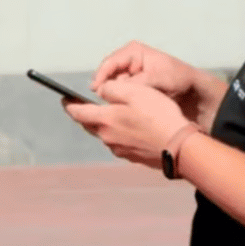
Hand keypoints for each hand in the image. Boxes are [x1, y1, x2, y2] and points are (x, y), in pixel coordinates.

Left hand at [63, 78, 192, 169]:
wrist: (180, 146)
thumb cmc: (159, 116)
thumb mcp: (135, 92)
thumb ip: (112, 89)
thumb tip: (100, 91)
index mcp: (105, 121)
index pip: (77, 113)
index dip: (69, 104)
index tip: (64, 99)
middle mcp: (107, 138)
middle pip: (89, 124)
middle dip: (85, 114)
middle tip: (85, 105)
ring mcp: (119, 149)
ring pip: (104, 133)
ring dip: (104, 124)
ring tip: (112, 113)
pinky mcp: (132, 156)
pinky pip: (119, 142)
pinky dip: (119, 133)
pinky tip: (131, 127)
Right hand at [91, 40, 197, 99]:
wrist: (190, 87)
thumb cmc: (178, 78)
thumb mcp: (157, 79)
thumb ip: (135, 83)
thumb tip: (114, 89)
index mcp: (133, 51)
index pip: (109, 63)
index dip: (101, 77)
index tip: (96, 91)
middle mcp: (127, 58)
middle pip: (107, 73)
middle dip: (106, 87)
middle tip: (105, 102)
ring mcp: (127, 70)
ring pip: (111, 83)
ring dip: (113, 93)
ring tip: (116, 104)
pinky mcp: (129, 82)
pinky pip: (118, 90)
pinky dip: (118, 97)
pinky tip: (121, 105)